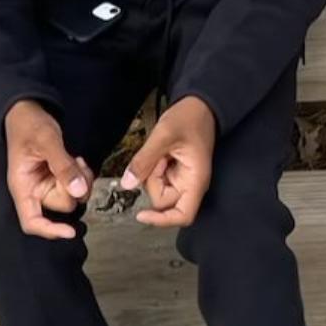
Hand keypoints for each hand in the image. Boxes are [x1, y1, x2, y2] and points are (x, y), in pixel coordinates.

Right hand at [4, 101, 93, 240]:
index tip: (71, 231)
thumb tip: (79, 192)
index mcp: (23, 187)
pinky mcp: (57, 178)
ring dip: (82, 180)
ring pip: (74, 195)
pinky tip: (76, 159)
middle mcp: (34, 190)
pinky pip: (76, 185)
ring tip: (76, 159)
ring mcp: (47, 184)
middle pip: (63, 205)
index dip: (50, 230)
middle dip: (76, 188)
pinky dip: (82, 174)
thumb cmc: (28, 124)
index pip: (32, 222)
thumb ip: (63, 166)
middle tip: (77, 164)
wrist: (27, 111)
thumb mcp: (47, 141)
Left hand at [121, 97, 215, 228]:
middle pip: (163, 201)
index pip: (183, 215)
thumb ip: (144, 161)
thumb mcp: (164, 136)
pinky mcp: (175, 172)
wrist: (198, 105)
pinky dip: (153, 167)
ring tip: (162, 151)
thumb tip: (126, 184)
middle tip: (158, 156)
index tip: (141, 214)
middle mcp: (191, 184)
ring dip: (152, 172)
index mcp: (196, 180)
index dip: (162, 220)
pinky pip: (157, 178)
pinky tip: (161, 153)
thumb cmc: (190, 118)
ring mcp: (183, 179)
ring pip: (157, 189)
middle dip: (153, 180)